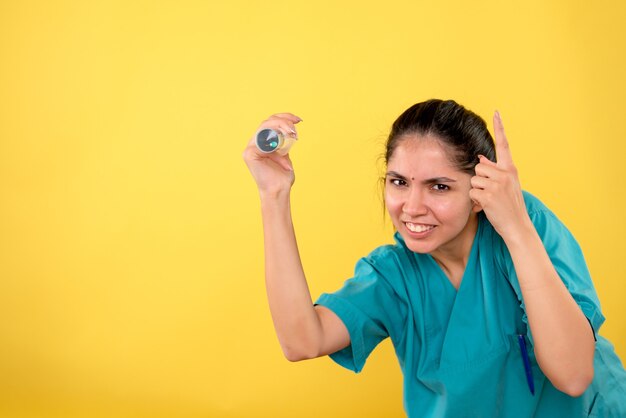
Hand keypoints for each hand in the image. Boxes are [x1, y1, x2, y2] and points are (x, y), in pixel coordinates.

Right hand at [242, 113, 301, 195]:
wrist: (279, 190)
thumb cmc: (282, 177)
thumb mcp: (284, 156)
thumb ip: (283, 144)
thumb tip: (290, 131)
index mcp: (261, 143)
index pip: (270, 123)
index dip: (284, 117)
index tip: (298, 120)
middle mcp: (254, 144)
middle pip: (267, 121)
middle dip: (284, 120)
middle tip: (296, 126)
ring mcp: (250, 148)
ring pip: (265, 126)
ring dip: (281, 125)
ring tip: (293, 133)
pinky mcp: (249, 153)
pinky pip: (262, 138)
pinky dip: (275, 137)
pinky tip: (285, 140)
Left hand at [469, 111, 530, 239]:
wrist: (517, 226)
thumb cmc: (509, 206)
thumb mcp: (506, 185)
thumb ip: (494, 171)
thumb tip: (480, 157)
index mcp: (510, 169)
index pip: (504, 145)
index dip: (500, 128)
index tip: (496, 113)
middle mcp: (505, 173)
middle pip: (479, 166)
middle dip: (479, 179)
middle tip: (490, 192)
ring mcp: (497, 184)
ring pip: (474, 179)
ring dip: (477, 191)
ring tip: (489, 200)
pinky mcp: (489, 195)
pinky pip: (471, 192)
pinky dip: (475, 201)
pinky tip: (485, 206)